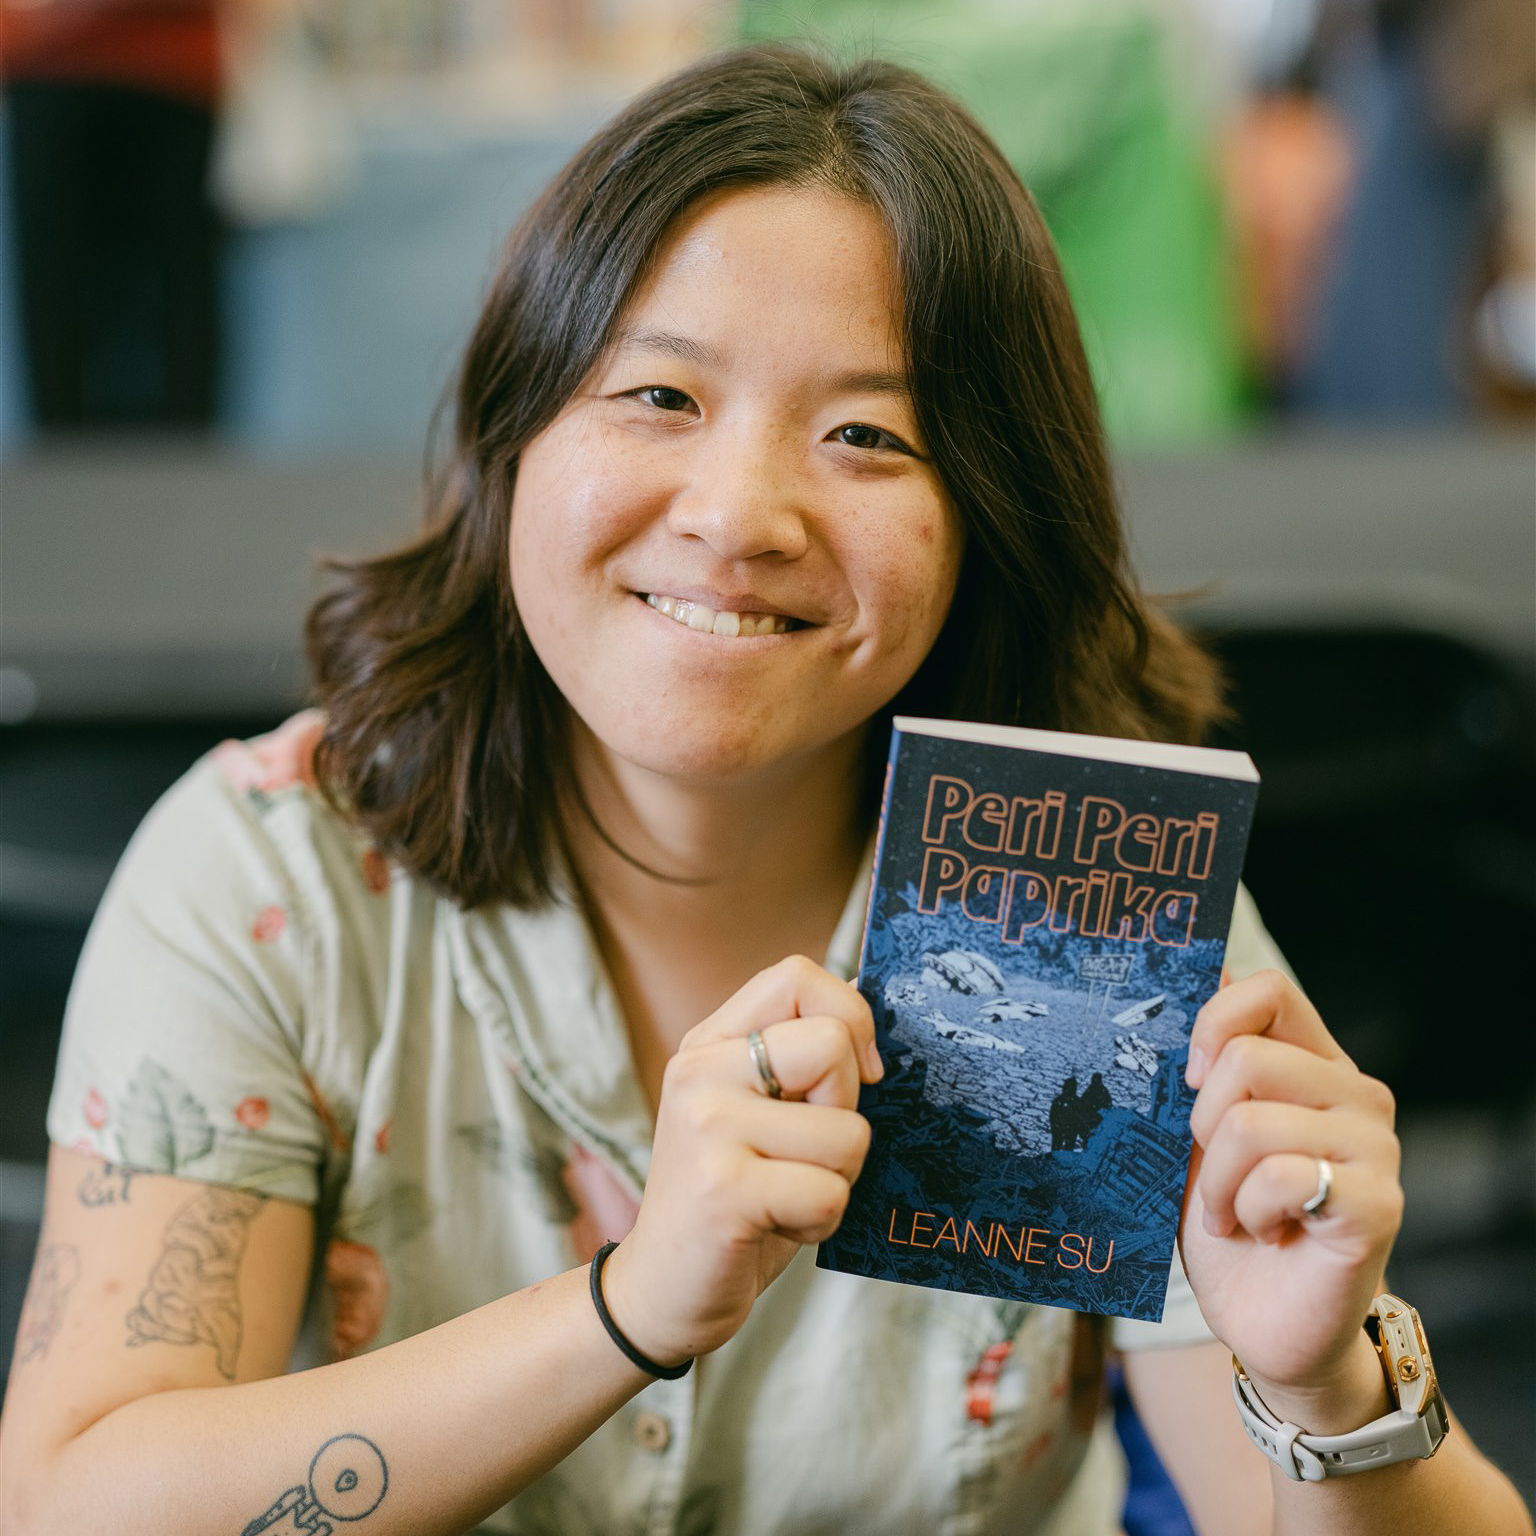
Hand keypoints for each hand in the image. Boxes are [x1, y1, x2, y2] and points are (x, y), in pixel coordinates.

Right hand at [601, 956, 880, 1366]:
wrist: (661, 1290)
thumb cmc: (733, 1196)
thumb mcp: (757, 1110)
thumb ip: (799, 1058)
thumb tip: (875, 1002)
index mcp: (710, 1043)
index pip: (798, 976)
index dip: (851, 1018)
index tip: (858, 1075)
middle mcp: (699, 1072)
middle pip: (834, 1046)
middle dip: (846, 1113)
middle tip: (802, 1155)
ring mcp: (707, 1128)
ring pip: (847, 1133)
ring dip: (836, 1179)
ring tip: (783, 1196)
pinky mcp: (724, 1191)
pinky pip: (830, 1193)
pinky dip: (821, 1224)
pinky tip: (775, 1227)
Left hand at [1179, 970, 1403, 1425]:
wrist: (1266, 1325)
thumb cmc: (1229, 1223)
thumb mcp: (1197, 1138)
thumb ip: (1197, 1072)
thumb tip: (1181, 979)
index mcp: (1315, 1064)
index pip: (1269, 990)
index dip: (1213, 1023)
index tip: (1189, 1078)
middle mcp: (1356, 1094)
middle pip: (1245, 1057)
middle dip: (1201, 1125)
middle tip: (1217, 1173)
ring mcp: (1375, 1147)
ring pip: (1249, 1123)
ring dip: (1217, 1183)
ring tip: (1236, 1213)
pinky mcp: (1378, 1204)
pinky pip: (1277, 1177)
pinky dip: (1246, 1211)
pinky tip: (1265, 1233)